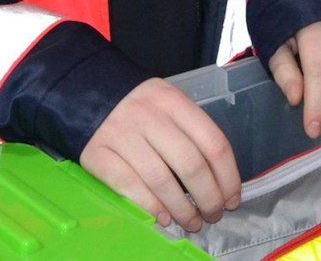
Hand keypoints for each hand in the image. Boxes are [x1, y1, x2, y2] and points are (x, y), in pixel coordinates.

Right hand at [79, 78, 240, 231]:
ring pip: (161, 180)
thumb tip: (220, 180)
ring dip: (182, 209)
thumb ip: (192, 134)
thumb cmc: (140, 109)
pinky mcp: (97, 154)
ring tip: (191, 222)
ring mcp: (121, 134)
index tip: (232, 198)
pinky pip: (130, 186)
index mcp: (174, 101)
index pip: (213, 143)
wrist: (88, 97)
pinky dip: (151, 207)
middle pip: (190, 165)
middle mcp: (149, 115)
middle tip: (213, 215)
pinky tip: (164, 218)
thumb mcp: (169, 107)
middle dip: (208, 198)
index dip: (227, 177)